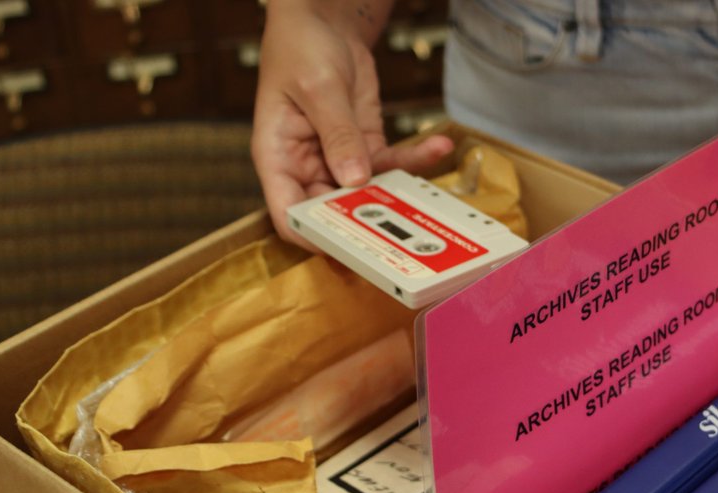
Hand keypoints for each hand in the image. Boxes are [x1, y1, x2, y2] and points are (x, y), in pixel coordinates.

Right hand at [251, 0, 453, 242]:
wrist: (323, 21)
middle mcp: (306, 166)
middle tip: (403, 230)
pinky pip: (390, 163)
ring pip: (368, 191)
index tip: (348, 244)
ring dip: (399, 190)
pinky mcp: (365, 147)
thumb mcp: (318, 88)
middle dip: (366, 220)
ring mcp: (337, 159)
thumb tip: (354, 179)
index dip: (314, 235)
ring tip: (429, 185)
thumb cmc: (301, 47)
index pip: (289, 213)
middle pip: (333, 211)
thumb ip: (338, 135)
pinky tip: (439, 146)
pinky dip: (414, 158)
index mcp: (278, 158)